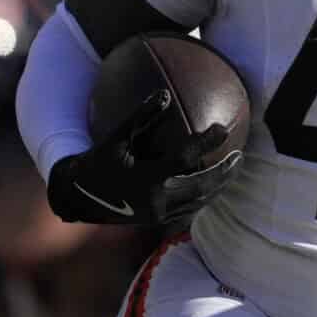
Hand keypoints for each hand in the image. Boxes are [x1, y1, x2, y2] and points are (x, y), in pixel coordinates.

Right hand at [47, 88, 241, 224]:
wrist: (76, 198)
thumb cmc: (96, 161)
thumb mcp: (115, 138)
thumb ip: (140, 117)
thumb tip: (165, 94)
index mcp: (144, 179)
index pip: (184, 159)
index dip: (206, 143)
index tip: (222, 129)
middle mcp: (154, 200)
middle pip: (200, 187)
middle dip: (223, 173)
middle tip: (240, 156)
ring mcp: (157, 215)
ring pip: (198, 202)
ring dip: (218, 186)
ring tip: (233, 170)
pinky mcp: (156, 222)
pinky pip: (188, 210)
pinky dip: (203, 196)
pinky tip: (214, 184)